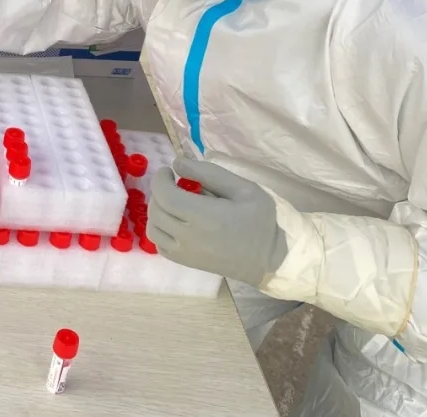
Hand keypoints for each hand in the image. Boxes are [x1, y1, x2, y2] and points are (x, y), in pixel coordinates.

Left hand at [147, 157, 287, 287]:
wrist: (273, 259)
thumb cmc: (262, 221)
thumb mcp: (243, 188)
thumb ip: (209, 173)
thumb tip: (177, 163)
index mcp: (204, 217)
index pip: (164, 195)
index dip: (160, 179)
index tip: (169, 171)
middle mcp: (189, 237)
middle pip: (156, 210)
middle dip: (160, 191)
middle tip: (175, 183)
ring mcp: (186, 254)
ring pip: (153, 229)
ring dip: (158, 211)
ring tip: (175, 202)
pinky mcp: (187, 263)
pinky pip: (160, 245)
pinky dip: (160, 230)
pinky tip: (176, 222)